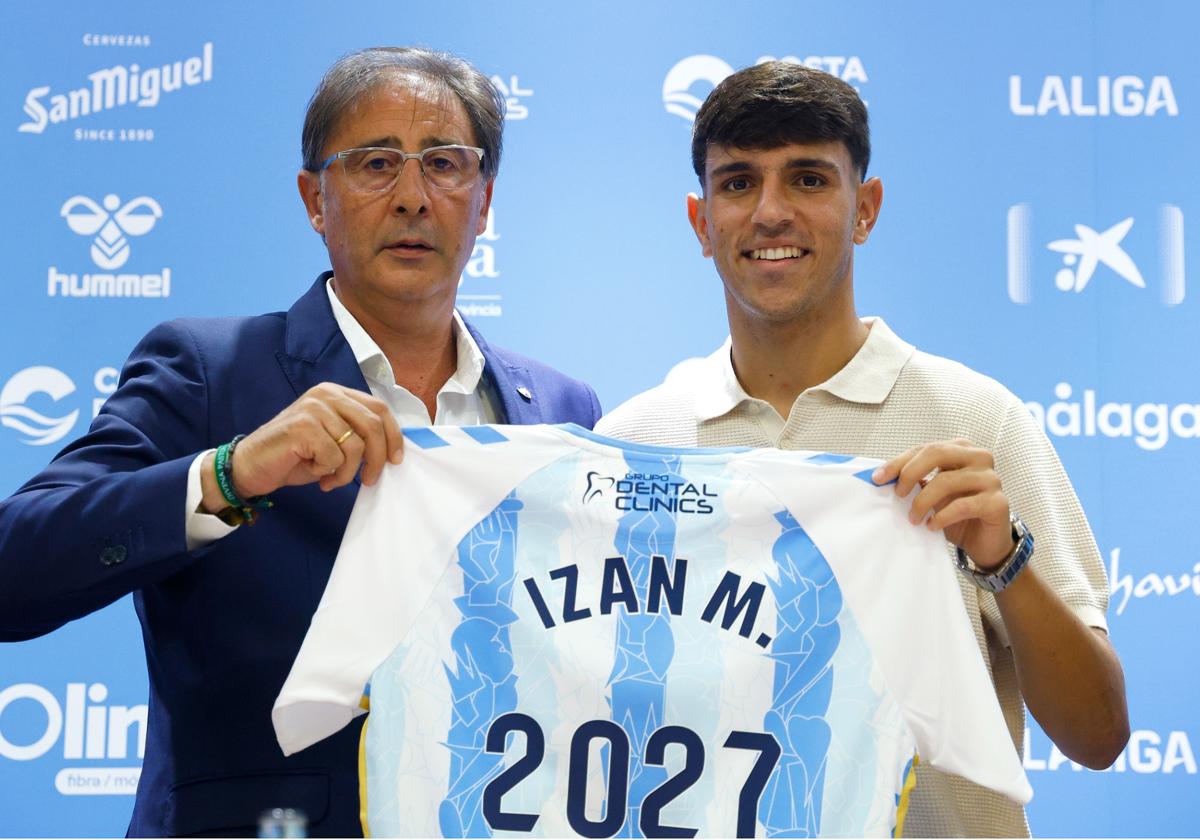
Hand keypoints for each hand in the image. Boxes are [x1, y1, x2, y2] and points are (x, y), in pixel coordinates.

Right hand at [201, 384, 402, 511]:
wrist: (252, 467)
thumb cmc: (295, 456)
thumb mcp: (334, 440)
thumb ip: (358, 435)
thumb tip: (393, 450)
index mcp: (336, 393)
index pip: (379, 408)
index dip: (393, 435)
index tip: (396, 459)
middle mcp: (326, 394)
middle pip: (373, 425)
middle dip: (377, 458)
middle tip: (369, 480)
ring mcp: (313, 408)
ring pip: (355, 446)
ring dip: (347, 472)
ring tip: (331, 479)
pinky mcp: (303, 427)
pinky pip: (335, 458)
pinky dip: (328, 473)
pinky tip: (313, 471)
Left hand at [872, 438, 1014, 570]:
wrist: (986, 542)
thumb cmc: (957, 513)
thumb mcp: (932, 492)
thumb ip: (915, 480)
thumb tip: (882, 477)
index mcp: (962, 449)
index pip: (926, 448)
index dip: (899, 462)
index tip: (878, 478)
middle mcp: (980, 457)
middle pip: (937, 453)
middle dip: (910, 473)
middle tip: (898, 495)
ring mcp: (991, 478)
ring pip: (947, 481)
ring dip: (923, 502)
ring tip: (914, 518)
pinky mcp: (998, 502)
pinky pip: (962, 506)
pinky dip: (941, 517)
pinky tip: (932, 526)